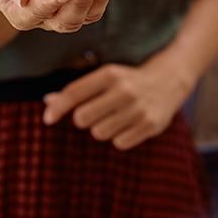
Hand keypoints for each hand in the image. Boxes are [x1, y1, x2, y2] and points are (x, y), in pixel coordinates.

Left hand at [42, 51, 195, 149]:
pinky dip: (119, 137)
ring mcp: (138, 109)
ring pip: (99, 133)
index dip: (57, 108)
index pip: (74, 93)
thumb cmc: (127, 79)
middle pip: (83, 118)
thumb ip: (77, 90)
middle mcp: (124, 90)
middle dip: (82, 119)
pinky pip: (119, 143)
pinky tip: (128, 124)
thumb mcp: (104, 77)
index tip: (47, 119)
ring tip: (114, 117)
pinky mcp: (150, 125)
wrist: (169, 79)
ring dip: (101, 129)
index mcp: (110, 74)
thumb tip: (48, 102)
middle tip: (93, 114)